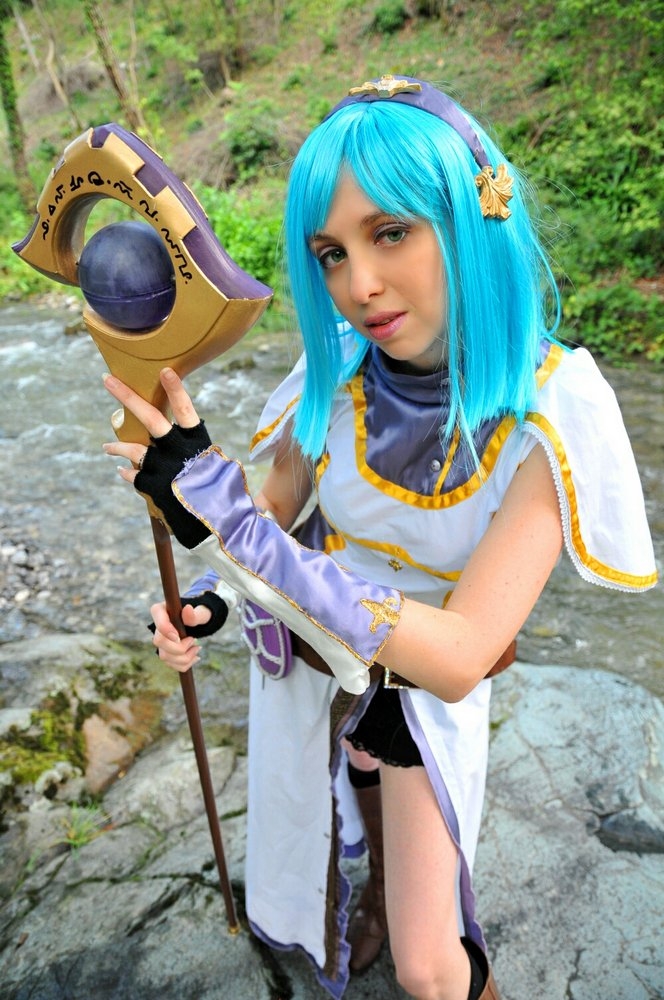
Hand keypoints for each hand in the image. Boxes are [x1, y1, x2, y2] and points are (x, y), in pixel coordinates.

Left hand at [103, 368, 211, 546]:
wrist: (222, 526)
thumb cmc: (223, 495)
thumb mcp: (217, 466)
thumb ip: (194, 452)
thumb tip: (174, 444)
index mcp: (199, 443)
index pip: (186, 410)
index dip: (176, 391)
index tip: (165, 372)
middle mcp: (179, 452)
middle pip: (151, 418)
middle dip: (128, 397)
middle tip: (107, 380)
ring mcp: (164, 469)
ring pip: (134, 449)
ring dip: (118, 446)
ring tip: (107, 446)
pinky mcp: (154, 488)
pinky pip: (135, 476)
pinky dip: (129, 473)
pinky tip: (124, 472)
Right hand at [150, 600, 211, 672]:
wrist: (198, 621)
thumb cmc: (198, 614)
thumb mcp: (200, 612)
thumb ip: (195, 614)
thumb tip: (188, 609)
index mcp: (161, 611)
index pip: (157, 621)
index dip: (166, 630)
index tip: (178, 636)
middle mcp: (157, 627)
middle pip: (159, 642)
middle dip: (179, 647)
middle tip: (193, 640)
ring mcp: (160, 642)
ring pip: (165, 656)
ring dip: (185, 657)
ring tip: (197, 648)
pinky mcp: (165, 653)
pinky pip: (172, 664)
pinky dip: (185, 664)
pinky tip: (194, 656)